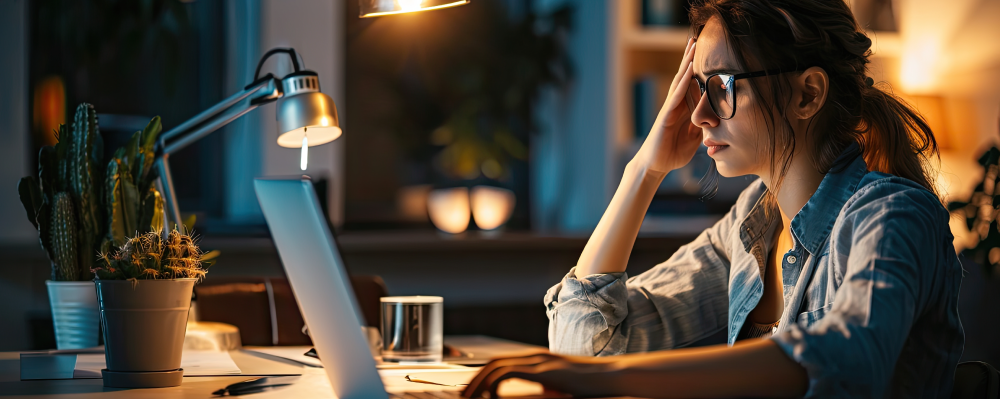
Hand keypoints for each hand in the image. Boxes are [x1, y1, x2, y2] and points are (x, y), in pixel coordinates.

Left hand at [461, 351, 615, 397]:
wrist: (612, 376)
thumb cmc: (590, 384)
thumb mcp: (561, 386)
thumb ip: (544, 388)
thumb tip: (536, 394)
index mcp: (536, 360)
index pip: (500, 363)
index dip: (482, 376)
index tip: (471, 391)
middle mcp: (534, 356)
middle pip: (493, 363)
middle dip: (473, 380)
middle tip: (462, 397)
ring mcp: (539, 361)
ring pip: (496, 367)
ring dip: (478, 384)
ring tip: (469, 398)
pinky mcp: (545, 370)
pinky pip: (510, 373)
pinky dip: (496, 384)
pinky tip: (493, 397)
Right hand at [631, 38, 702, 175]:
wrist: (655, 166)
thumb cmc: (672, 153)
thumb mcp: (694, 138)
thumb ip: (702, 126)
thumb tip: (716, 120)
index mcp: (682, 109)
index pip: (691, 84)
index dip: (696, 68)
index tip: (704, 52)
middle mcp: (675, 105)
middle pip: (684, 77)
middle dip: (690, 58)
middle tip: (697, 38)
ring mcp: (669, 108)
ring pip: (679, 81)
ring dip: (687, 62)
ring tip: (693, 45)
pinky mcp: (666, 116)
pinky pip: (676, 95)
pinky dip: (683, 81)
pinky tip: (689, 69)